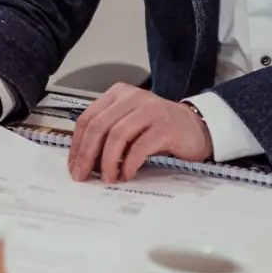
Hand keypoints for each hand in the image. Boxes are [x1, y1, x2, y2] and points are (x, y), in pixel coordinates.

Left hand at [67, 84, 212, 182]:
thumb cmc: (160, 128)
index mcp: (118, 94)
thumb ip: (109, 134)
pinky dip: (128, 164)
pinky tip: (126, 174)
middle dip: (87, 154)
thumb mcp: (130, 124)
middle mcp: (132, 98)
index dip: (77, 144)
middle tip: (82, 175)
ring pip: (116, 135)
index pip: (88, 118)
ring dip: (107, 161)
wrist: (198, 127)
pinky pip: (139, 146)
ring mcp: (149, 110)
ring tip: (107, 178)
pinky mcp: (165, 126)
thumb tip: (84, 160)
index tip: (73, 165)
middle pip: (99, 126)